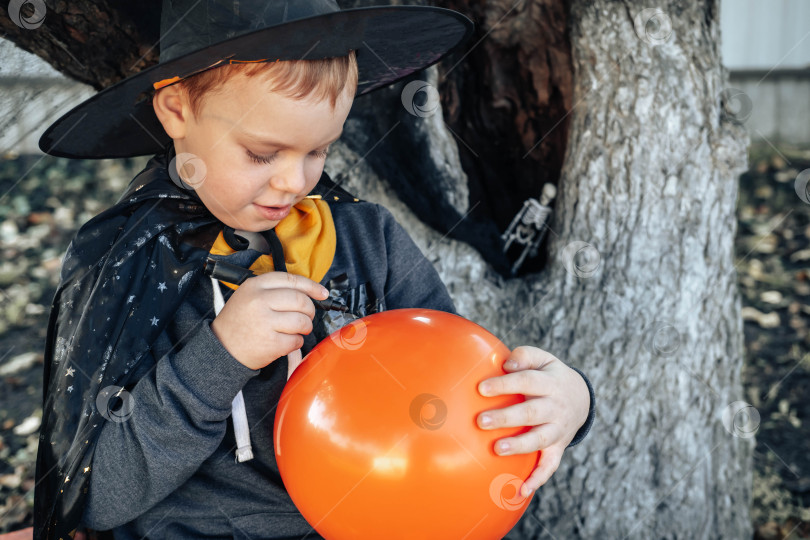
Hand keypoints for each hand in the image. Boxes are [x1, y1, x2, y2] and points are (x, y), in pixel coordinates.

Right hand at [210, 271, 328, 369]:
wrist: (221, 349)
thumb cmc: (239, 323)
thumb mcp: (248, 296)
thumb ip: (274, 290)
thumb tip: (308, 292)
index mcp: (254, 286)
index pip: (291, 280)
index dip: (312, 286)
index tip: (322, 293)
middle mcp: (259, 301)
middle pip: (301, 300)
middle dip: (310, 310)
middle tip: (306, 317)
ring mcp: (265, 322)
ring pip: (302, 321)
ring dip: (304, 328)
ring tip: (296, 330)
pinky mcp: (271, 343)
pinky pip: (296, 340)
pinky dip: (296, 343)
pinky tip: (286, 342)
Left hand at [476, 346, 589, 496]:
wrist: (582, 398)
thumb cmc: (550, 375)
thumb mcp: (544, 359)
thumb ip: (525, 356)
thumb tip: (505, 363)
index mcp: (550, 383)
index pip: (527, 381)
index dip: (505, 385)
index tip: (481, 388)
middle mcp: (556, 408)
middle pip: (531, 413)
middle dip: (506, 417)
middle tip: (481, 420)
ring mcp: (558, 430)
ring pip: (539, 440)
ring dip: (519, 446)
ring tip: (498, 449)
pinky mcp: (557, 448)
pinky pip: (549, 466)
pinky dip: (537, 479)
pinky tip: (519, 491)